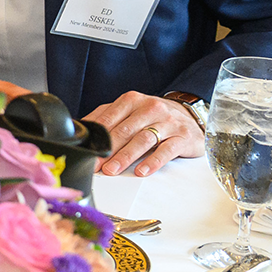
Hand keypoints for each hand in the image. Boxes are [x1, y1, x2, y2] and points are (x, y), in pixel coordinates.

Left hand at [89, 91, 205, 177]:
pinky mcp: (182, 136)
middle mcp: (150, 108)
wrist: (190, 115)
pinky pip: (166, 150)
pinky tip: (141, 171)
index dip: (96, 137)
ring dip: (125, 157)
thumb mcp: (130, 110)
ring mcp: (168, 122)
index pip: (109, 119)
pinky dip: (152, 161)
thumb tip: (82, 128)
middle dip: (108, 150)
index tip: (86, 152)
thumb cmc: (153, 116)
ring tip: (113, 170)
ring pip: (143, 140)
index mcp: (132, 100)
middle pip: (124, 131)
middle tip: (96, 165)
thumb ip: (106, 116)